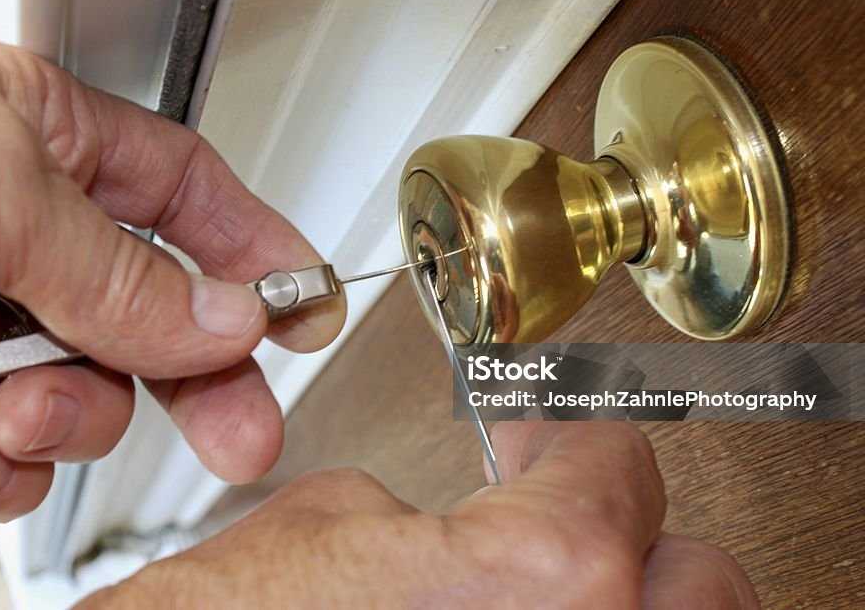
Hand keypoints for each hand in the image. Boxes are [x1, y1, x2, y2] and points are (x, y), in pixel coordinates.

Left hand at [0, 24, 344, 520]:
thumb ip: (118, 268)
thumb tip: (222, 315)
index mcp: (29, 137)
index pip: (177, 192)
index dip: (249, 248)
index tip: (303, 305)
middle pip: (141, 307)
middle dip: (195, 370)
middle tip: (245, 423)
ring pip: (72, 387)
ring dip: (65, 410)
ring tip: (21, 402)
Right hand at [81, 423, 757, 608]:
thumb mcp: (328, 524)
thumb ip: (432, 514)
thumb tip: (457, 521)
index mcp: (543, 583)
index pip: (619, 469)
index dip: (571, 439)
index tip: (548, 437)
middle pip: (703, 582)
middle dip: (630, 539)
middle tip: (569, 514)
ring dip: (626, 609)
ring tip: (552, 586)